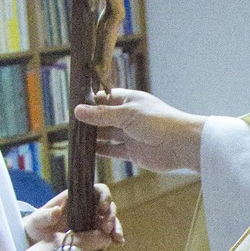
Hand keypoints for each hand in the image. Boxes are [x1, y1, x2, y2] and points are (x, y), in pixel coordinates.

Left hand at [23, 182, 122, 248]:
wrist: (38, 242)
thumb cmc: (37, 227)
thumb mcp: (36, 221)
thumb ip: (44, 216)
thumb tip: (57, 210)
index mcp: (76, 198)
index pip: (97, 190)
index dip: (104, 196)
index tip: (103, 209)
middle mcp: (88, 207)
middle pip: (108, 205)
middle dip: (112, 216)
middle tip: (108, 229)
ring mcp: (93, 220)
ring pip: (111, 220)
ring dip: (116, 228)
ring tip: (117, 240)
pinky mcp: (95, 233)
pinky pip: (109, 233)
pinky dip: (115, 237)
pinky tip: (119, 244)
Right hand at [73, 88, 205, 173]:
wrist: (181, 145)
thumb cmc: (158, 122)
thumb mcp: (127, 114)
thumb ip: (102, 115)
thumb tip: (77, 111)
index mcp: (129, 100)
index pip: (104, 98)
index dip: (89, 102)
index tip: (72, 106)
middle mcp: (128, 116)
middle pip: (103, 118)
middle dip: (88, 121)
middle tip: (67, 125)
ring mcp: (130, 135)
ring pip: (106, 135)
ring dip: (92, 137)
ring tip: (72, 138)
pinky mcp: (132, 152)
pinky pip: (112, 150)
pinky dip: (100, 151)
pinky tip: (86, 151)